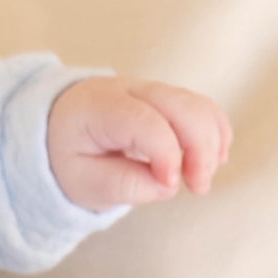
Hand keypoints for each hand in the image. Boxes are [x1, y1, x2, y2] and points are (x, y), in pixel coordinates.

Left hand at [48, 76, 232, 211]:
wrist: (61, 126)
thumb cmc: (70, 155)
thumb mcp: (82, 181)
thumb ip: (122, 185)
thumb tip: (168, 186)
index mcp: (100, 107)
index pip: (145, 122)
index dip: (166, 155)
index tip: (172, 186)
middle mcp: (130, 90)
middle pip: (181, 106)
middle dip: (200, 148)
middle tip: (199, 188)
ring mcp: (153, 90)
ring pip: (197, 105)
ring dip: (211, 144)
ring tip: (201, 181)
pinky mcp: (169, 99)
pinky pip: (202, 107)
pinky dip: (215, 132)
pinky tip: (214, 161)